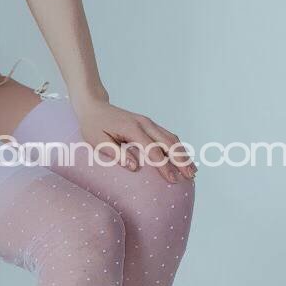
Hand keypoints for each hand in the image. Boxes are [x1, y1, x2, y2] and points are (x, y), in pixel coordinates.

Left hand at [72, 96, 196, 182]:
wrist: (94, 106)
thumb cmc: (93, 126)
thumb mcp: (97, 142)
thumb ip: (116, 154)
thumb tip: (134, 167)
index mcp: (132, 129)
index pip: (153, 150)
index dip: (164, 166)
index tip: (172, 179)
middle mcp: (145, 124)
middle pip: (168, 143)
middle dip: (181, 160)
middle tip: (190, 176)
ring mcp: (149, 123)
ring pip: (172, 138)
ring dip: (183, 154)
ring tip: (192, 171)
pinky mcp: (149, 124)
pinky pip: (168, 136)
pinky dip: (178, 147)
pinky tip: (184, 159)